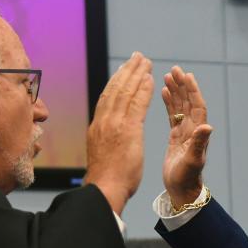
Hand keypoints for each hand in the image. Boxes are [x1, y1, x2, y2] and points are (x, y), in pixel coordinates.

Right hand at [84, 52, 153, 214]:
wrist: (105, 189)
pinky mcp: (127, 129)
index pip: (108, 97)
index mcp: (97, 126)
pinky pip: (137, 104)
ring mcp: (114, 124)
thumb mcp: (100, 152)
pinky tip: (151, 79)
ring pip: (126, 91)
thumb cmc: (105, 179)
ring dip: (136, 74)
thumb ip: (104, 138)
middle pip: (116, 88)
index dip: (117, 81)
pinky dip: (143, 89)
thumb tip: (104, 134)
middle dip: (127, 71)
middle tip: (136, 57)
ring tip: (145, 61)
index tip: (124, 70)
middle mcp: (103, 121)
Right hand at [161, 66, 212, 207]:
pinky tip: (164, 92)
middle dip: (183, 86)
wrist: (181, 189)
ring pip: (180, 107)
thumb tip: (207, 126)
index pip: (197, 106)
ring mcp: (184, 132)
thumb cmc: (187, 177)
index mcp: (197, 132)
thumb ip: (199, 143)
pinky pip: (172, 115)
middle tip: (175, 69)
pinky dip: (169, 103)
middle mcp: (192, 129)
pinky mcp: (175, 137)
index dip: (193, 91)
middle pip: (188, 102)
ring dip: (176, 91)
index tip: (186, 76)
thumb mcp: (193, 160)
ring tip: (168, 76)